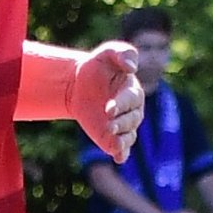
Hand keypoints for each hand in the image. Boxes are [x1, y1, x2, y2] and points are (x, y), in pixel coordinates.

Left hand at [69, 41, 141, 163]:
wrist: (80, 85)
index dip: (122, 104)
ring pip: (129, 136)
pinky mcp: (113, 138)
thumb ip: (122, 53)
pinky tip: (118, 159)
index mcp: (133, 91)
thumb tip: (131, 67)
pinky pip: (122, 149)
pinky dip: (122, 154)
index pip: (131, 99)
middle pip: (132, 120)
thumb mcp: (108, 53)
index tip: (109, 109)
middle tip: (109, 124)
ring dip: (122, 140)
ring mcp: (123, 126)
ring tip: (113, 143)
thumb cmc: (98, 66)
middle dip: (121, 123)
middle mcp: (132, 111)